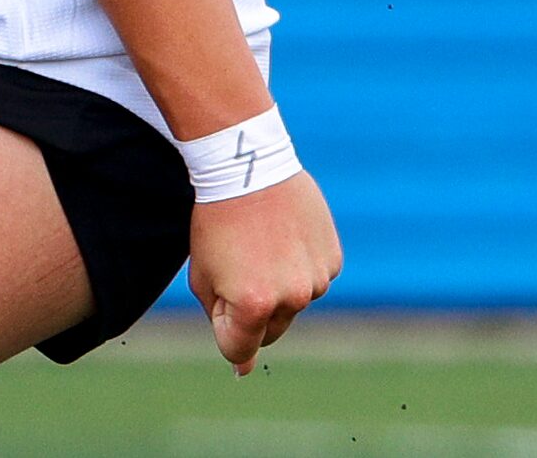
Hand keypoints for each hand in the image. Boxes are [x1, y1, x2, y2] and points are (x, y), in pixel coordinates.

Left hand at [187, 172, 341, 374]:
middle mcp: (293, 297)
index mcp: (254, 304)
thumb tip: (242, 369)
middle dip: (251, 311)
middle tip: (236, 266)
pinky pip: (312, 278)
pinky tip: (281, 236)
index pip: (239, 348)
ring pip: (294, 303)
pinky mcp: (333, 260)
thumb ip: (220, 320)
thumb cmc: (215, 222)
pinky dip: (298, 266)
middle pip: (270, 330)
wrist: (247, 167)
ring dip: (277, 286)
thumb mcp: (203, 274)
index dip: (223, 329)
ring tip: (258, 244)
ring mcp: (318, 279)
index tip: (220, 306)